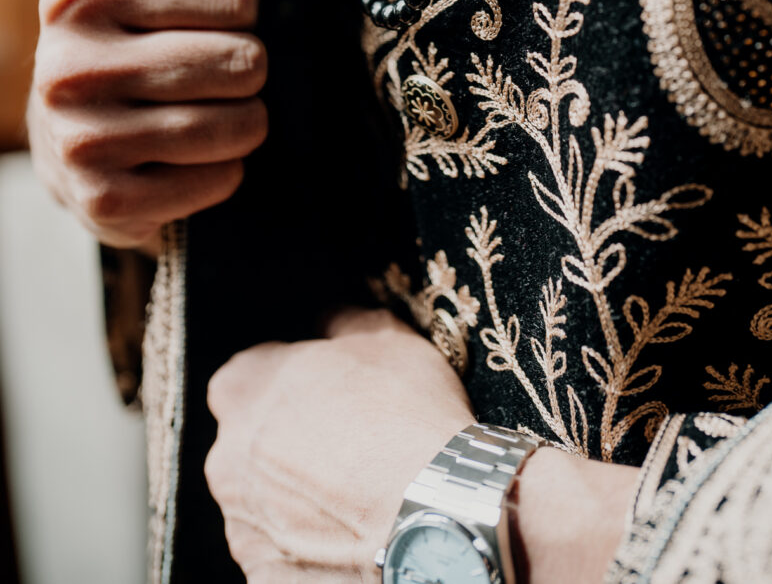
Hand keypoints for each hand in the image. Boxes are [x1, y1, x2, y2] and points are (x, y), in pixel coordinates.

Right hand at [28, 0, 279, 251]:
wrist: (69, 119)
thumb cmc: (130, 17)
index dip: (241, 8)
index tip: (210, 15)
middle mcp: (67, 64)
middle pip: (241, 63)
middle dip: (246, 66)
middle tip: (215, 68)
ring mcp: (80, 138)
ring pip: (235, 126)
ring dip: (244, 120)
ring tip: (211, 108)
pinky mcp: (104, 200)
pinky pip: (219, 181)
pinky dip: (224, 170)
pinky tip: (190, 155)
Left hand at [206, 308, 638, 583]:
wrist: (440, 512)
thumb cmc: (409, 417)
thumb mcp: (387, 339)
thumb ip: (344, 321)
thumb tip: (331, 316)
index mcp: (245, 387)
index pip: (247, 373)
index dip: (287, 380)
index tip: (324, 390)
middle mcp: (228, 455)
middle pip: (248, 439)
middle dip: (285, 438)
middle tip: (345, 441)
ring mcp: (243, 521)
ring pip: (260, 498)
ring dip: (292, 493)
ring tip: (353, 492)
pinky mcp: (263, 572)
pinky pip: (275, 551)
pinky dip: (302, 543)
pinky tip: (347, 532)